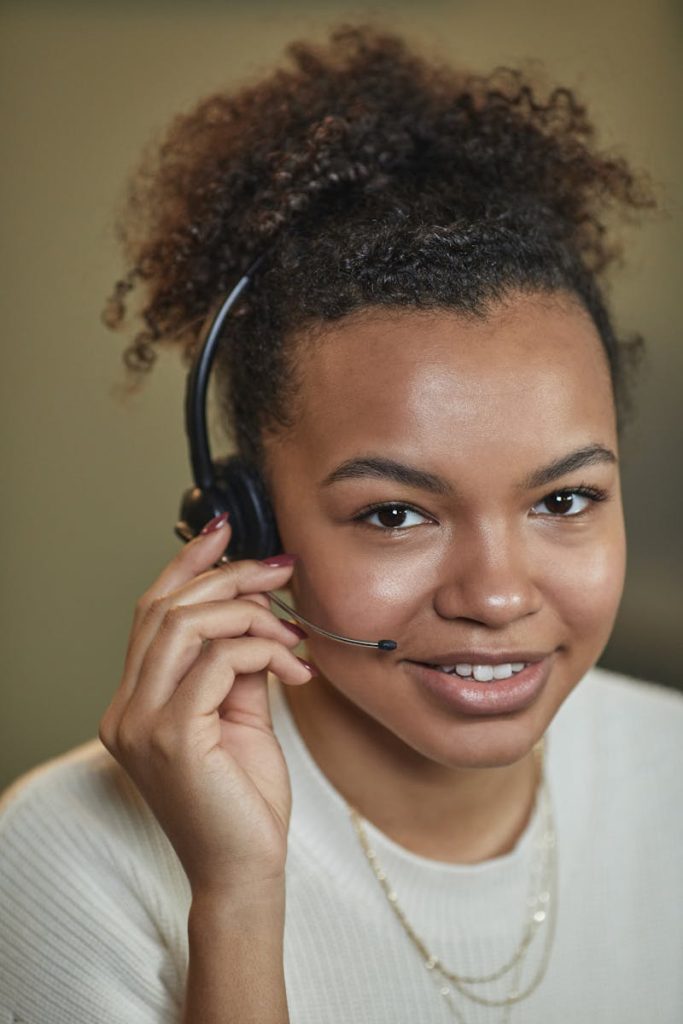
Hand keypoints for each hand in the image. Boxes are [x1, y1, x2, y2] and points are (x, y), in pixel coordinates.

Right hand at [98, 515, 312, 896]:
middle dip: (230, 578)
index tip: (226, 532)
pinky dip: (262, 651)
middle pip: (167, 609)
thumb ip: (238, 662)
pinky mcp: (170, 735)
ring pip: (185, 625)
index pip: (151, 613)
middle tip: (281, 570)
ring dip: (248, 614)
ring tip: (289, 632)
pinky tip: (294, 672)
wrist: (246, 872)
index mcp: (135, 702)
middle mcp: (125, 709)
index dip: (186, 565)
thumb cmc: (244, 799)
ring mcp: (140, 722)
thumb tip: (257, 610)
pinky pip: (217, 661)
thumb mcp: (241, 714)